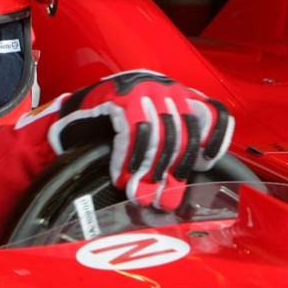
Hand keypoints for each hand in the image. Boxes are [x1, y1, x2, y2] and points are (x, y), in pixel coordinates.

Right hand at [39, 70, 233, 209]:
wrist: (73, 112)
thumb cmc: (112, 125)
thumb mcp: (149, 127)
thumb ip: (172, 139)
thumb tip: (196, 169)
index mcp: (177, 94)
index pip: (211, 113)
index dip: (214, 140)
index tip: (205, 165)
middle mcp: (164, 87)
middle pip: (182, 133)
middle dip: (173, 172)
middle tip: (165, 200)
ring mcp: (142, 88)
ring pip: (158, 135)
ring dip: (149, 171)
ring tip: (140, 195)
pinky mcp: (119, 96)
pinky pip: (132, 132)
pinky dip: (128, 159)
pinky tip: (121, 176)